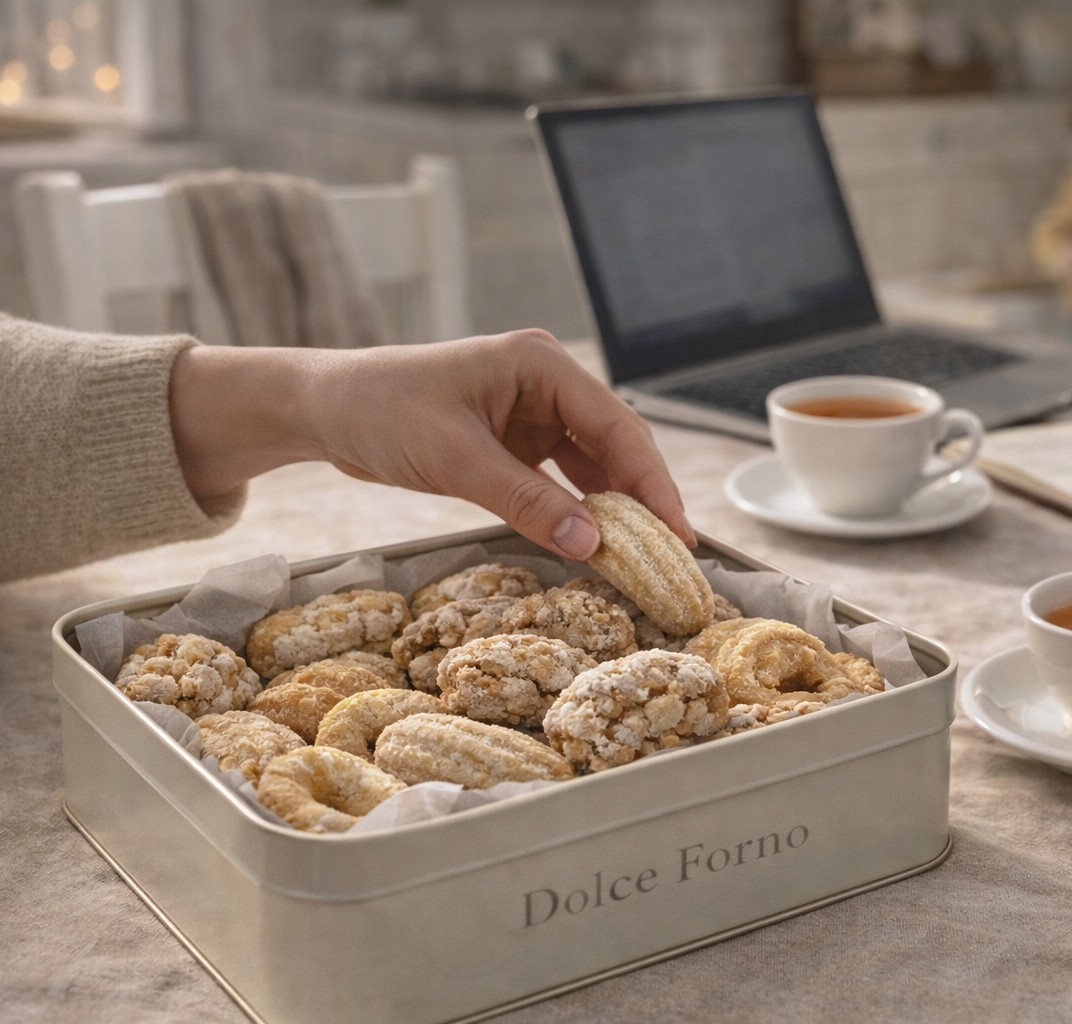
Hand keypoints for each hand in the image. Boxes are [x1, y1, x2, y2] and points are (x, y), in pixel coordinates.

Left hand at [169, 330, 693, 560]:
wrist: (324, 409)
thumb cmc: (381, 412)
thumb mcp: (455, 460)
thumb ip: (527, 502)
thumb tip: (592, 544)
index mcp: (540, 364)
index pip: (617, 426)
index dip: (652, 482)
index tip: (677, 532)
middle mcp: (546, 382)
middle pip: (615, 445)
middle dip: (642, 499)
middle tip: (671, 556)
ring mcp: (533, 411)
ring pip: (593, 465)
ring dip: (614, 509)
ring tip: (642, 558)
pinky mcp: (516, 439)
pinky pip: (562, 478)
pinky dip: (578, 510)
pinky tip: (595, 543)